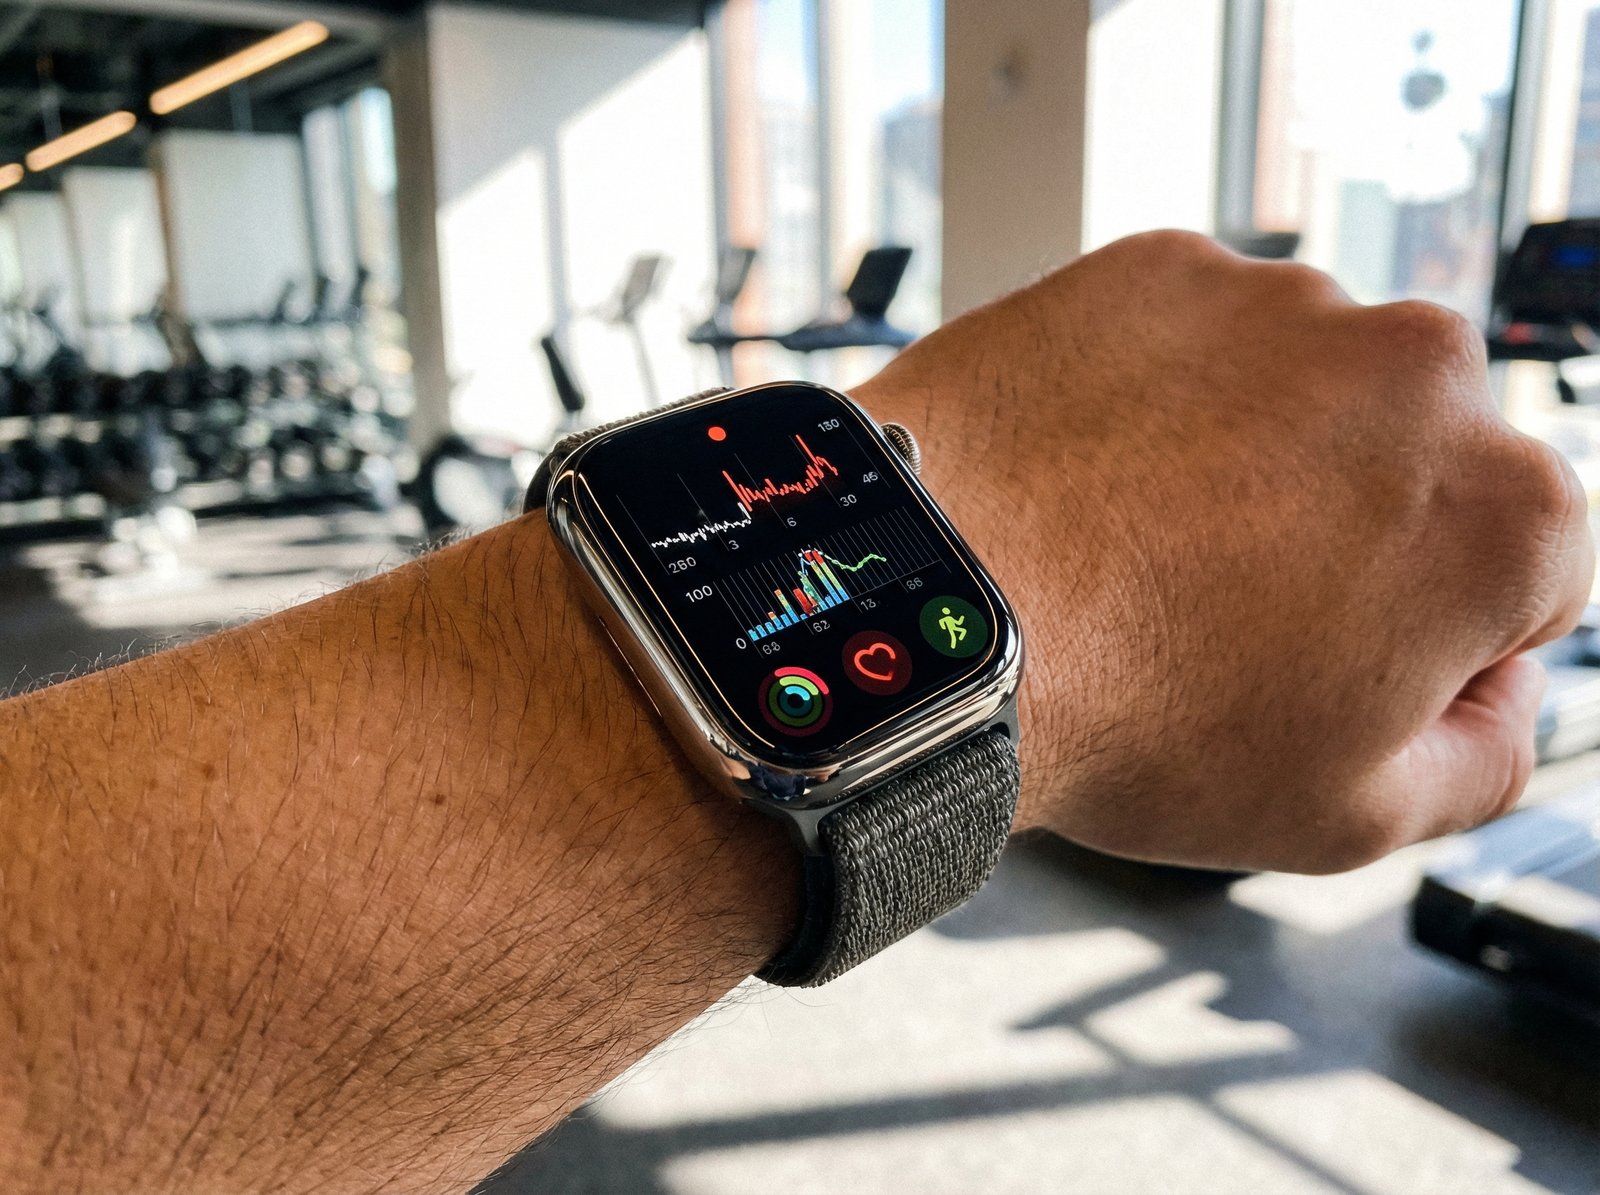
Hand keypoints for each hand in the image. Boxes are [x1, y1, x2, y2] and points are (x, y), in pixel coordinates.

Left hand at [857, 231, 1593, 872]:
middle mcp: (1420, 371)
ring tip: (1142, 547)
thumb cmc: (1129, 719)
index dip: (1431, 643)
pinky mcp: (1162, 269)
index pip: (1529, 579)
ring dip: (1255, 457)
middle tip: (1227, 610)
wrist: (936, 618)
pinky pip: (1190, 344)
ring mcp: (1282, 303)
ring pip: (1304, 394)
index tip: (1332, 664)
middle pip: (1416, 469)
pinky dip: (1158, 399)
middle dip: (1352, 534)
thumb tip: (1496, 689)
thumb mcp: (1350, 816)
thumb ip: (1484, 754)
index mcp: (1506, 512)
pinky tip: (1092, 478)